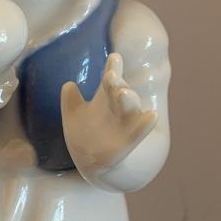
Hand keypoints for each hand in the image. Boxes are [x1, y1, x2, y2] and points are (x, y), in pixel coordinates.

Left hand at [61, 52, 157, 174]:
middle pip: (118, 91)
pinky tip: (152, 115)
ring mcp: (123, 125)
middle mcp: (116, 108)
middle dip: (116, 83)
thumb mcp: (74, 116)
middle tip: (110, 76)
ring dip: (129, 100)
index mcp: (104, 99)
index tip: (114, 58)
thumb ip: (71, 101)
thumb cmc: (84, 133)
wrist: (91, 162)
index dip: (113, 68)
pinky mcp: (127, 142)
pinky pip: (138, 132)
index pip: (109, 81)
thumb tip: (68, 84)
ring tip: (125, 93)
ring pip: (130, 109)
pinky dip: (144, 125)